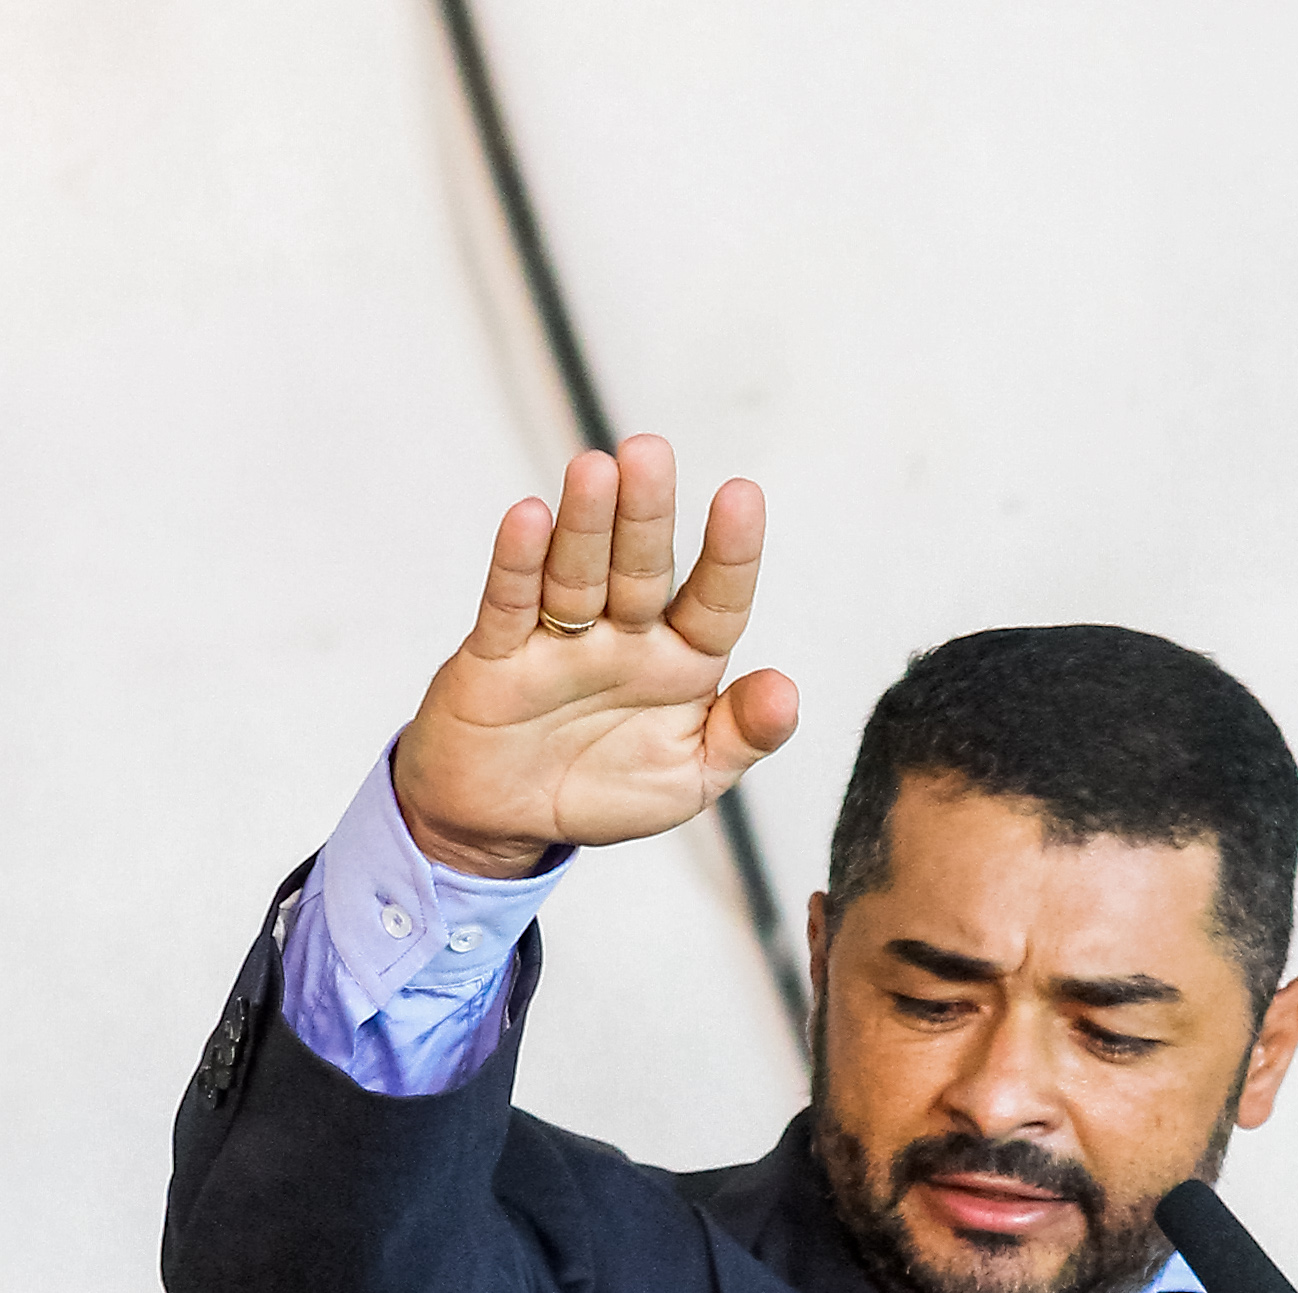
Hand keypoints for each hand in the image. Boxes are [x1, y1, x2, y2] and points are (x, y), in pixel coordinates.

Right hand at [391, 437, 799, 876]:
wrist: (509, 822)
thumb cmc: (603, 791)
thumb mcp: (689, 779)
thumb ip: (739, 737)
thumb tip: (786, 693)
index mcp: (682, 661)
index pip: (715, 601)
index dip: (730, 553)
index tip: (741, 497)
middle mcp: (624, 636)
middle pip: (641, 568)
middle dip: (646, 514)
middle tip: (650, 454)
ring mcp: (560, 639)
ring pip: (577, 572)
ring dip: (586, 523)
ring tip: (595, 471)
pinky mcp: (499, 653)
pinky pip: (510, 603)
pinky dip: (517, 562)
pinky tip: (529, 518)